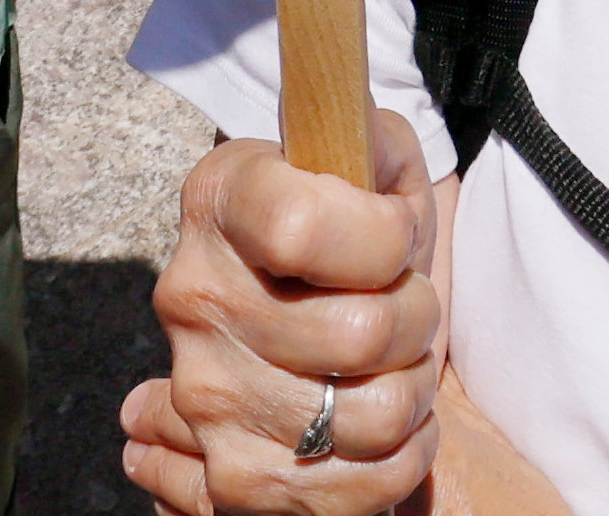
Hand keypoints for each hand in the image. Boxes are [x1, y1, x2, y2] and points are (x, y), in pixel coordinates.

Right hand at [122, 117, 444, 512]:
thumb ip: (362, 129)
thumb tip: (342, 146)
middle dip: (415, 317)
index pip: (301, 227)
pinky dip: (397, 460)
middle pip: (360, 332)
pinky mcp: (233, 478)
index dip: (382, 237)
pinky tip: (382, 426)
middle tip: (402, 305)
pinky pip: (353, 488)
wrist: (337, 311)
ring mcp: (205, 396)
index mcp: (220, 200)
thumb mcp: (376, 156)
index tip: (396, 236)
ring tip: (393, 364)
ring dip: (410, 390)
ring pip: (371, 414)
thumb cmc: (367, 229)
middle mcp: (192, 298)